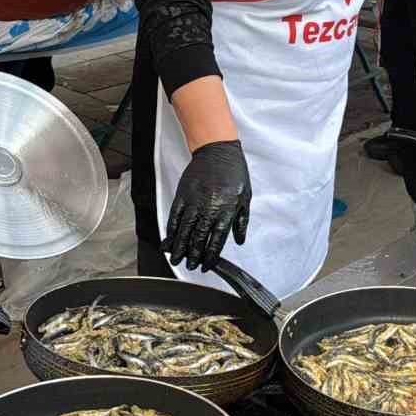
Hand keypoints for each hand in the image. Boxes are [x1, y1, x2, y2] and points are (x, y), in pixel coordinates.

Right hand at [163, 140, 250, 270]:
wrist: (217, 149)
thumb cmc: (233, 172)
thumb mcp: (246, 196)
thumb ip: (242, 220)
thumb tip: (239, 240)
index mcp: (227, 209)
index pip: (217, 239)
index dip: (211, 255)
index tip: (207, 264)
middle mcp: (209, 207)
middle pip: (198, 238)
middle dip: (193, 255)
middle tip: (190, 266)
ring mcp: (193, 201)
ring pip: (184, 230)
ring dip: (179, 246)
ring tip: (177, 258)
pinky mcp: (182, 195)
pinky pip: (175, 216)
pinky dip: (171, 230)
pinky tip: (169, 239)